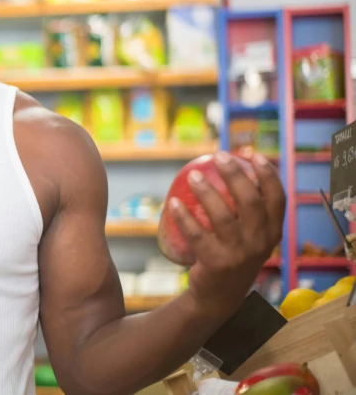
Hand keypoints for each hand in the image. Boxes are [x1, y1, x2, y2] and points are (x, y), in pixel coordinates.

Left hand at [169, 151, 285, 313]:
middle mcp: (260, 243)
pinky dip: (183, 217)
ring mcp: (238, 254)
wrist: (219, 297)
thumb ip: (248, 212)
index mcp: (273, 233)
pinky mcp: (216, 263)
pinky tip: (173, 202)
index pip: (278, 199)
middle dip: (235, 174)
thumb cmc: (233, 256)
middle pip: (250, 201)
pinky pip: (196, 234)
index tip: (253, 155)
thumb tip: (232, 169)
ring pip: (222, 216)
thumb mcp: (251, 237)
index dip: (268, 175)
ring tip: (193, 175)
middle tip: (219, 157)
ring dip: (206, 191)